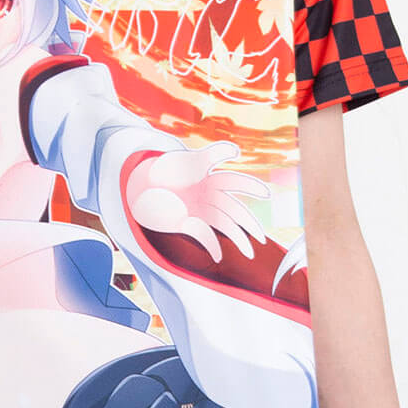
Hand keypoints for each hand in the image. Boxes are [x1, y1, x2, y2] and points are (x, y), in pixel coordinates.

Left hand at [126, 140, 269, 263]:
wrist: (141, 183)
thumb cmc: (167, 168)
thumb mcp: (189, 160)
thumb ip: (213, 153)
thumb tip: (236, 150)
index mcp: (211, 179)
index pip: (235, 183)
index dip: (251, 187)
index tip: (266, 194)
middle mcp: (210, 196)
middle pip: (235, 210)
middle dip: (249, 224)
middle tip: (263, 239)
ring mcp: (201, 210)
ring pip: (226, 225)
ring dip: (238, 239)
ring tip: (250, 253)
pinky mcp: (189, 222)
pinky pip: (205, 236)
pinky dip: (212, 246)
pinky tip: (219, 257)